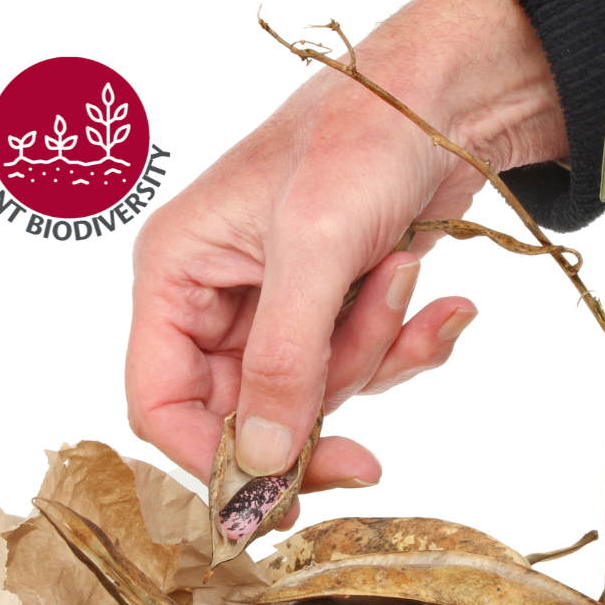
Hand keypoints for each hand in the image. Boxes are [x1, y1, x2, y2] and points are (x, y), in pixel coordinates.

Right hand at [127, 0, 566, 523]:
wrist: (443, 102)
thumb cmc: (360, 138)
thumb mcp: (313, 246)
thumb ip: (283, 360)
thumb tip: (262, 463)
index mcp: (178, 277)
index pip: (161, 402)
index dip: (210, 461)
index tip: (274, 502)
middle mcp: (218, 302)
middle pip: (247, 415)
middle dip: (315, 417)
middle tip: (366, 458)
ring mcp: (279, 313)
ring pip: (313, 395)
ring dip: (371, 353)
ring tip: (399, 272)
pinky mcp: (334, 315)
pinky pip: (362, 368)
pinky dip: (406, 346)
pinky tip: (442, 305)